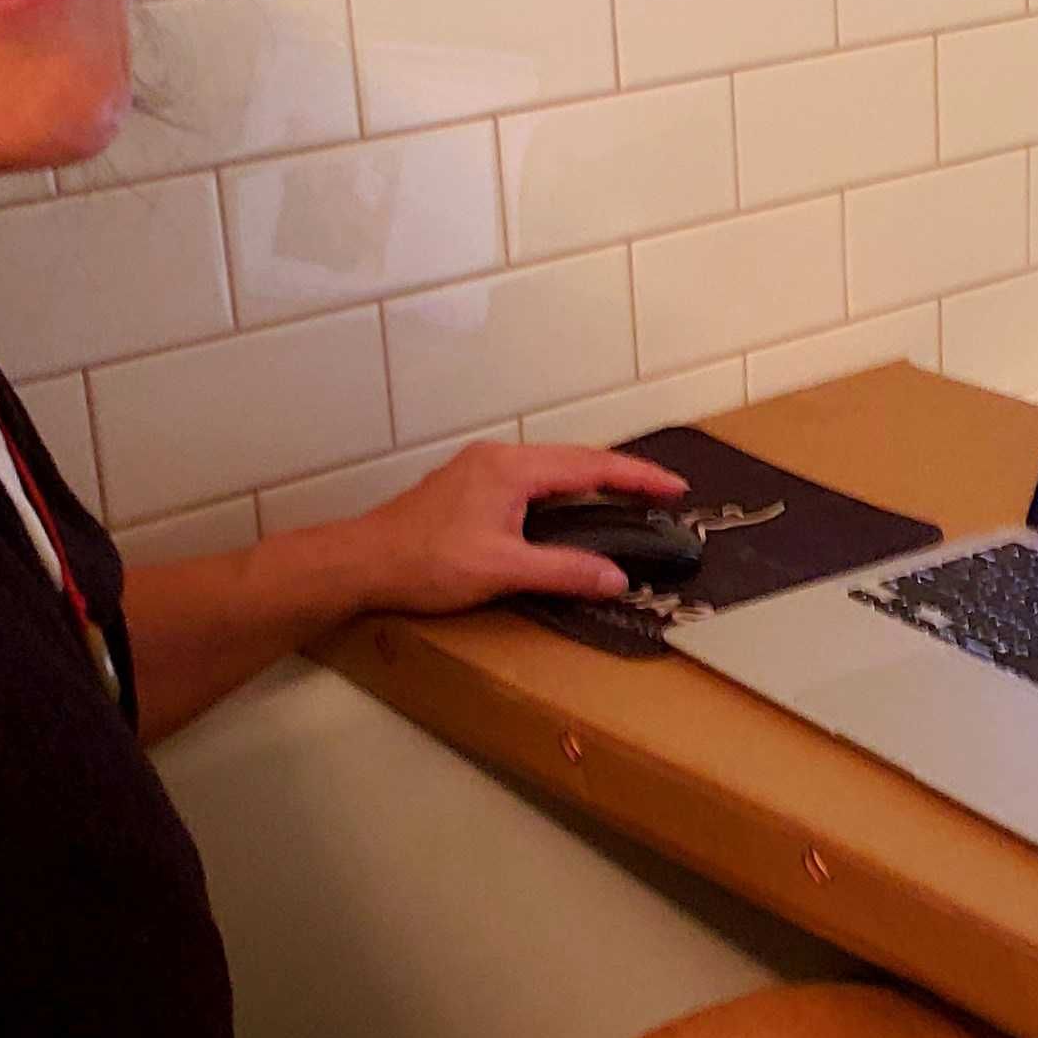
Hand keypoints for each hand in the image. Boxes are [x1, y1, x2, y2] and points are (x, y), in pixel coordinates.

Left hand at [351, 440, 688, 611]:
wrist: (363, 562)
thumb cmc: (423, 563)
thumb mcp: (502, 570)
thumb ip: (564, 571)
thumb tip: (615, 578)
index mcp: (512, 469)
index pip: (590, 467)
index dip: (637, 478)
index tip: (674, 487)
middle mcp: (498, 458)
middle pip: (574, 460)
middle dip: (621, 476)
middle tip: (661, 493)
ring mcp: (481, 469)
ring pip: (551, 468)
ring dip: (590, 481)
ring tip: (626, 497)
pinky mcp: (469, 486)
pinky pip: (531, 479)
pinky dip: (562, 489)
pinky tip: (569, 509)